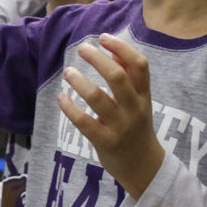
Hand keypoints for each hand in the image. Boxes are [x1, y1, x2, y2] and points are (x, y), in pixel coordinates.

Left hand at [56, 34, 164, 199]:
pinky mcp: (106, 143)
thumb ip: (128, 79)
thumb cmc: (137, 129)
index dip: (122, 48)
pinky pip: (84, 122)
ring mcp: (120, 127)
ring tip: (68, 72)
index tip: (103, 38)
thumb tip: (112, 51)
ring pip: (98, 98)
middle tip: (82, 49)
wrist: (145, 168)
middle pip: (117, 77)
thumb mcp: (139, 103)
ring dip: (79, 81)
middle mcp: (134, 109)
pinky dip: (70, 108)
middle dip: (98, 59)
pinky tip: (61, 98)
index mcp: (144, 96)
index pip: (140, 66)